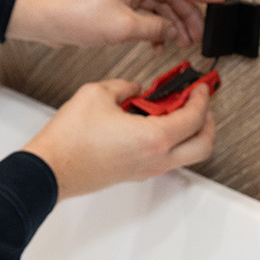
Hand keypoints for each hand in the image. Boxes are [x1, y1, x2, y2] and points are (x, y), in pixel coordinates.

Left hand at [5, 0, 224, 52]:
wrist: (44, 20)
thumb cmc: (72, 13)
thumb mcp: (122, 26)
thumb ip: (154, 28)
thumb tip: (172, 32)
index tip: (215, 1)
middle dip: (187, 13)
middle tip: (198, 33)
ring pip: (160, 3)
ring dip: (172, 24)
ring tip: (182, 43)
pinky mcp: (119, 1)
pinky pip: (146, 12)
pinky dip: (154, 28)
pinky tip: (159, 44)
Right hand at [22, 79, 215, 200]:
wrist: (51, 169)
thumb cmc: (70, 139)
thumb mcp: (97, 93)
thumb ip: (125, 86)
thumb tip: (134, 88)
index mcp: (155, 138)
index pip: (195, 117)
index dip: (202, 98)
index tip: (201, 87)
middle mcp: (156, 158)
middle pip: (203, 145)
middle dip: (207, 121)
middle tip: (199, 103)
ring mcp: (146, 169)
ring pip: (186, 155)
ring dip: (189, 133)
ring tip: (174, 111)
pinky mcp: (134, 174)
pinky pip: (165, 158)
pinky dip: (170, 141)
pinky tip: (151, 123)